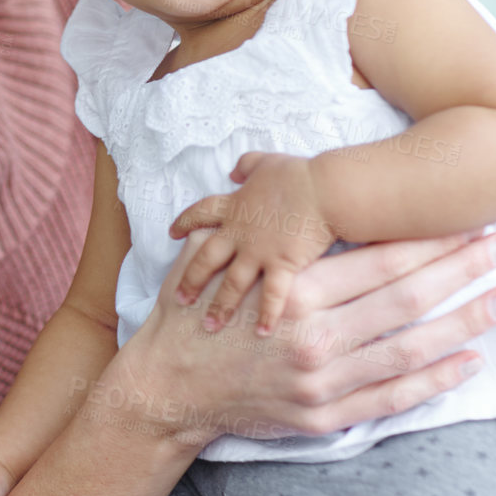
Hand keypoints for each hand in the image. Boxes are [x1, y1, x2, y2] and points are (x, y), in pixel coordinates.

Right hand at [114, 228, 495, 447]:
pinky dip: (433, 380)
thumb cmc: (189, 318)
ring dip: (464, 323)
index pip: (378, 261)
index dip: (428, 241)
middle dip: (461, 270)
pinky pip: (391, 397)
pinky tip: (467, 362)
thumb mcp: (211, 260)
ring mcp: (322, 380)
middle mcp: (313, 336)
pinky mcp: (323, 416)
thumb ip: (251, 229)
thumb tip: (261, 177)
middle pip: (405, 298)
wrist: (165, 389)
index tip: (466, 222)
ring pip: (408, 347)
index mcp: (292, 291)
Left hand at [170, 152, 334, 334]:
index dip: (185, 222)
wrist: (324, 190)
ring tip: (210, 325)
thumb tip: (233, 172)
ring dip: (221, 306)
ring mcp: (258, 251)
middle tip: (179, 298)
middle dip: (191, 279)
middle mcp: (239, 233)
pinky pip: (272, 296)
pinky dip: (267, 315)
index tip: (172, 233)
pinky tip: (262, 333)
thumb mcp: (265, 162)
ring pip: (232, 284)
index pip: (200, 214)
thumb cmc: (299, 175)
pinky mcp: (282, 265)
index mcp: (234, 207)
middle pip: (206, 259)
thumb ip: (246, 166)